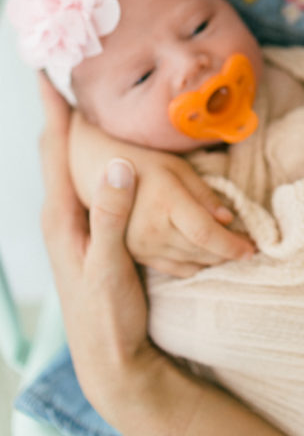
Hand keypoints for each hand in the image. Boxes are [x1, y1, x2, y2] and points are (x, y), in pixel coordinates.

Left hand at [39, 77, 157, 413]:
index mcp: (62, 218)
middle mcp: (61, 217)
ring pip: (66, 168)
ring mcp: (71, 227)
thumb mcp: (110, 267)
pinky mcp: (86, 235)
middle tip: (61, 79)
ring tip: (76, 106)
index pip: (56, 152)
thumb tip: (120, 165)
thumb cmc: (107, 317)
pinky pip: (81, 184)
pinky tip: (100, 158)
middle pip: (55, 154)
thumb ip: (114, 217)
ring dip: (69, 135)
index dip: (55, 112)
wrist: (110, 360)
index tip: (50, 75)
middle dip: (58, 115)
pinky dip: (84, 160)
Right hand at [123, 147, 254, 275]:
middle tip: (249, 246)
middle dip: (229, 252)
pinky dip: (197, 264)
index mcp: (165, 203)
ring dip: (215, 259)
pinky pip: (176, 268)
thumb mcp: (180, 169)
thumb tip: (228, 220)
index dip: (231, 245)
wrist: (105, 176)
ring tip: (231, 249)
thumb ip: (204, 195)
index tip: (251, 248)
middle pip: (201, 251)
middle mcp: (152, 230)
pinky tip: (208, 255)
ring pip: (191, 262)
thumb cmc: (149, 166)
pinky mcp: (139, 256)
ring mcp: (143, 247)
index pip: (205, 233)